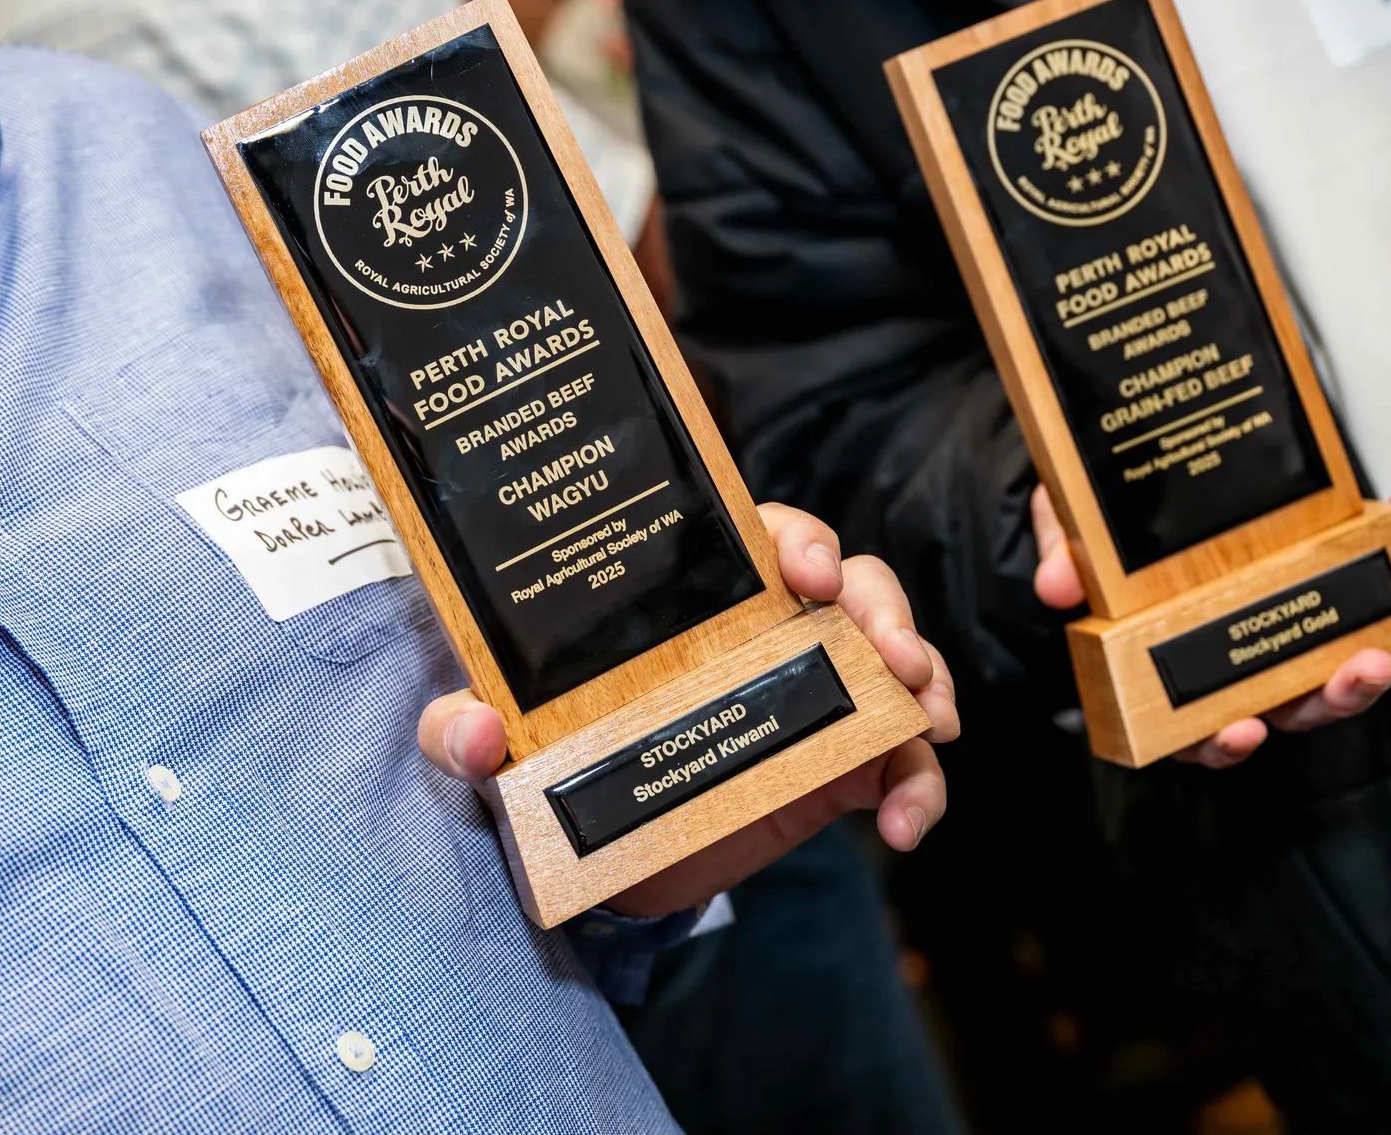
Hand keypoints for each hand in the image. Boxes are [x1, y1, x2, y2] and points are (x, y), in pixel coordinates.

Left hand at [418, 502, 959, 915]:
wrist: (595, 856)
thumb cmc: (549, 762)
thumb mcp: (496, 746)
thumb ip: (464, 733)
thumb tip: (475, 731)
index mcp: (693, 598)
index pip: (758, 534)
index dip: (795, 537)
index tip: (805, 569)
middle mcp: (764, 628)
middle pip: (849, 583)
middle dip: (882, 607)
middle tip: (889, 654)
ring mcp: (812, 691)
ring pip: (893, 658)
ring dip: (925, 681)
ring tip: (926, 727)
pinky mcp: (838, 761)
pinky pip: (902, 759)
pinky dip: (918, 785)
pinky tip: (905, 826)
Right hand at [1031, 478, 1390, 766]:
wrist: (1126, 469)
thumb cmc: (1099, 530)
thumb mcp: (1071, 538)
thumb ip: (1067, 561)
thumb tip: (1056, 588)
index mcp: (1182, 676)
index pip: (1202, 733)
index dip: (1225, 743)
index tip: (1245, 731)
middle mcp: (1248, 662)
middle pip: (1299, 704)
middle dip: (1343, 692)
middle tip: (1367, 665)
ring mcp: (1296, 620)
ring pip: (1355, 658)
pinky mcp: (1331, 565)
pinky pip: (1378, 564)